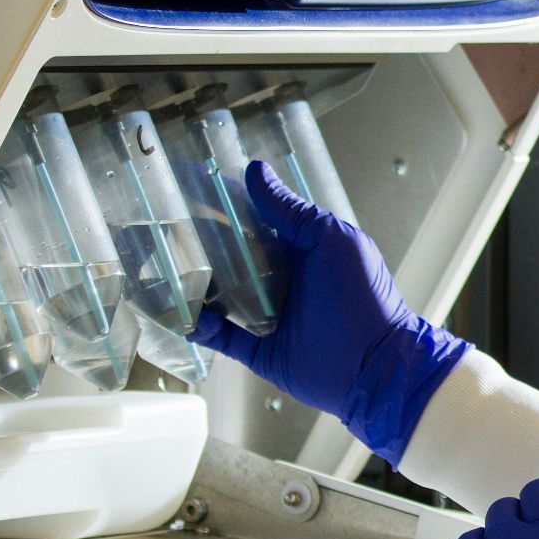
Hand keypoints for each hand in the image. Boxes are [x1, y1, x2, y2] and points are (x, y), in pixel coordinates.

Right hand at [189, 161, 469, 463]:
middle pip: (233, 258)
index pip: (257, 222)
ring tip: (164, 271)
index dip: (227, 207)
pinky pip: (223, 337)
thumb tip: (257, 172)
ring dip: (197, 286)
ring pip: (223, 296)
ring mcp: (271, 316)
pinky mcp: (262, 350)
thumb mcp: (331, 240)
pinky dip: (202, 327)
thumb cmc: (363, 296)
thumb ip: (292, 211)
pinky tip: (186, 314)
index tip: (192, 187)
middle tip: (164, 230)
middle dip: (202, 246)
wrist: (374, 366)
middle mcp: (284, 280)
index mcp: (302, 250)